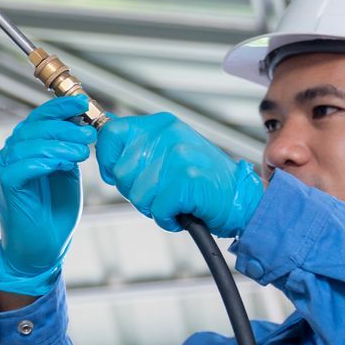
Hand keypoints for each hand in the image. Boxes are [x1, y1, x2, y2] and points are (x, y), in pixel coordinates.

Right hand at [0, 94, 96, 295]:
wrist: (42, 251)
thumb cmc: (54, 213)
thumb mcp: (66, 173)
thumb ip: (67, 149)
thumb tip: (80, 122)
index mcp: (21, 150)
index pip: (36, 119)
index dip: (59, 108)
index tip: (83, 103)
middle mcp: (7, 157)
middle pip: (31, 128)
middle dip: (64, 127)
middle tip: (88, 135)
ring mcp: (1, 171)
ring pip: (27, 144)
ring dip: (58, 145)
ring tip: (82, 152)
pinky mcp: (4, 186)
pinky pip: (21, 166)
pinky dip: (44, 162)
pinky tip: (63, 165)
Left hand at [95, 112, 263, 237]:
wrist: (241, 199)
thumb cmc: (203, 179)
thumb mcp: (169, 148)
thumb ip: (138, 142)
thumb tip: (102, 131)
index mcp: (161, 125)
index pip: (111, 132)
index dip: (106, 158)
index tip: (113, 172)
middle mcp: (169, 136)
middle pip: (121, 172)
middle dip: (134, 191)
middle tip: (161, 191)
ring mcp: (178, 157)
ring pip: (137, 195)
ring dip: (153, 207)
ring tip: (175, 200)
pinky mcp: (187, 182)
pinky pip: (158, 210)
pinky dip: (168, 219)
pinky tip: (183, 210)